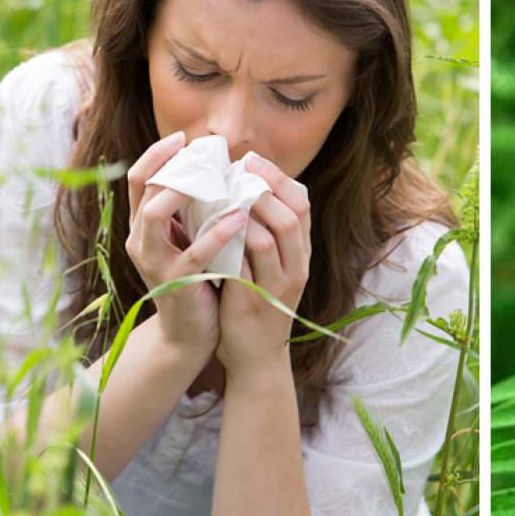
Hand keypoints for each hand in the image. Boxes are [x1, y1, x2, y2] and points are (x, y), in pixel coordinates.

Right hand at [125, 131, 245, 355]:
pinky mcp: (175, 283)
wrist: (191, 335)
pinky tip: (240, 218)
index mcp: (144, 226)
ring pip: (155, 214)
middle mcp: (140, 240)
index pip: (139, 179)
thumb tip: (217, 170)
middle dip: (173, 164)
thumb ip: (194, 211)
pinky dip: (217, 233)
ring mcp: (153, 262)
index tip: (184, 137)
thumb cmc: (197, 280)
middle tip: (205, 151)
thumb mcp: (190, 239)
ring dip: (184, 190)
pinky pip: (193, 253)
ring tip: (216, 177)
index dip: (157, 154)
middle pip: (145, 188)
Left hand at [217, 153, 311, 375]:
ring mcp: (278, 284)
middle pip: (293, 214)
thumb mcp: (272, 267)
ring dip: (248, 209)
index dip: (279, 179)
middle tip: (240, 166)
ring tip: (225, 190)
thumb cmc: (257, 303)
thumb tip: (246, 191)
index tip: (253, 160)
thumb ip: (266, 234)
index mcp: (301, 254)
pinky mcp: (254, 299)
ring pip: (271, 235)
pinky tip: (212, 224)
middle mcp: (297, 266)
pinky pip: (245, 262)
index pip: (302, 205)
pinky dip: (230, 240)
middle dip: (266, 185)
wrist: (255, 355)